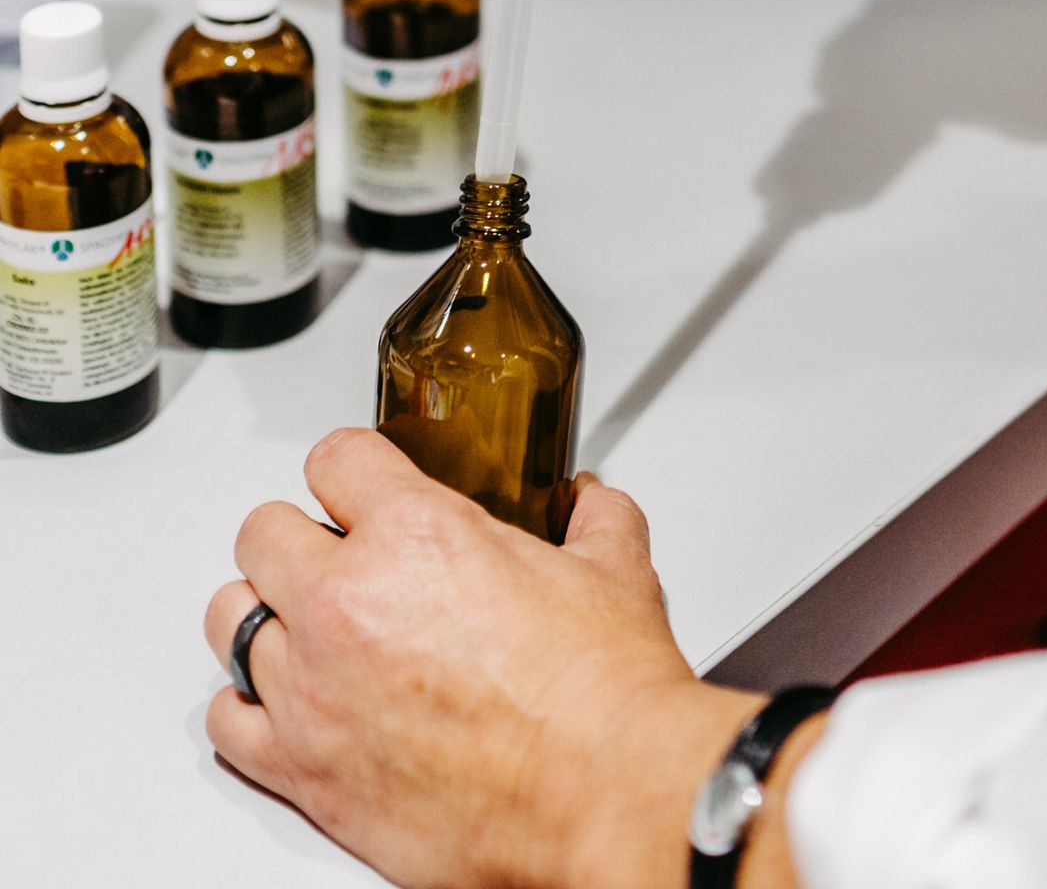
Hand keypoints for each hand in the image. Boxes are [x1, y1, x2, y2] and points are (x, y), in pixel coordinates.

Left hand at [204, 428, 762, 888]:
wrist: (600, 794)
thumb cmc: (600, 695)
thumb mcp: (614, 571)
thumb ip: (594, 521)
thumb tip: (591, 506)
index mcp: (416, 532)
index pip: (334, 459)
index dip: (353, 469)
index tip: (361, 487)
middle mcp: (347, 601)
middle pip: (262, 533)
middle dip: (299, 538)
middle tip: (336, 558)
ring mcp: (314, 687)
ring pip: (230, 619)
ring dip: (267, 617)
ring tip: (305, 627)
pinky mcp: (303, 769)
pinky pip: (226, 721)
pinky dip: (247, 708)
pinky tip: (284, 702)